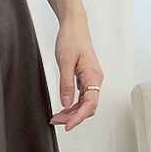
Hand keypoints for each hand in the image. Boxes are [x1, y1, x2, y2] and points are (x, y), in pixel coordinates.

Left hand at [50, 12, 103, 130]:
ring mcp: (91, 80)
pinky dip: (72, 105)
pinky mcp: (85, 78)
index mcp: (93, 76)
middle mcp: (95, 80)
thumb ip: (66, 84)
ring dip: (72, 112)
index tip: (67, 126)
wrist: (74, 25)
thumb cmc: (71, 39)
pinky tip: (62, 108)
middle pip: (88, 107)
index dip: (79, 117)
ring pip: (84, 103)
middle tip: (55, 121)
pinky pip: (81, 97)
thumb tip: (66, 104)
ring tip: (56, 117)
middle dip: (73, 117)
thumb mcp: (65, 62)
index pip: (90, 104)